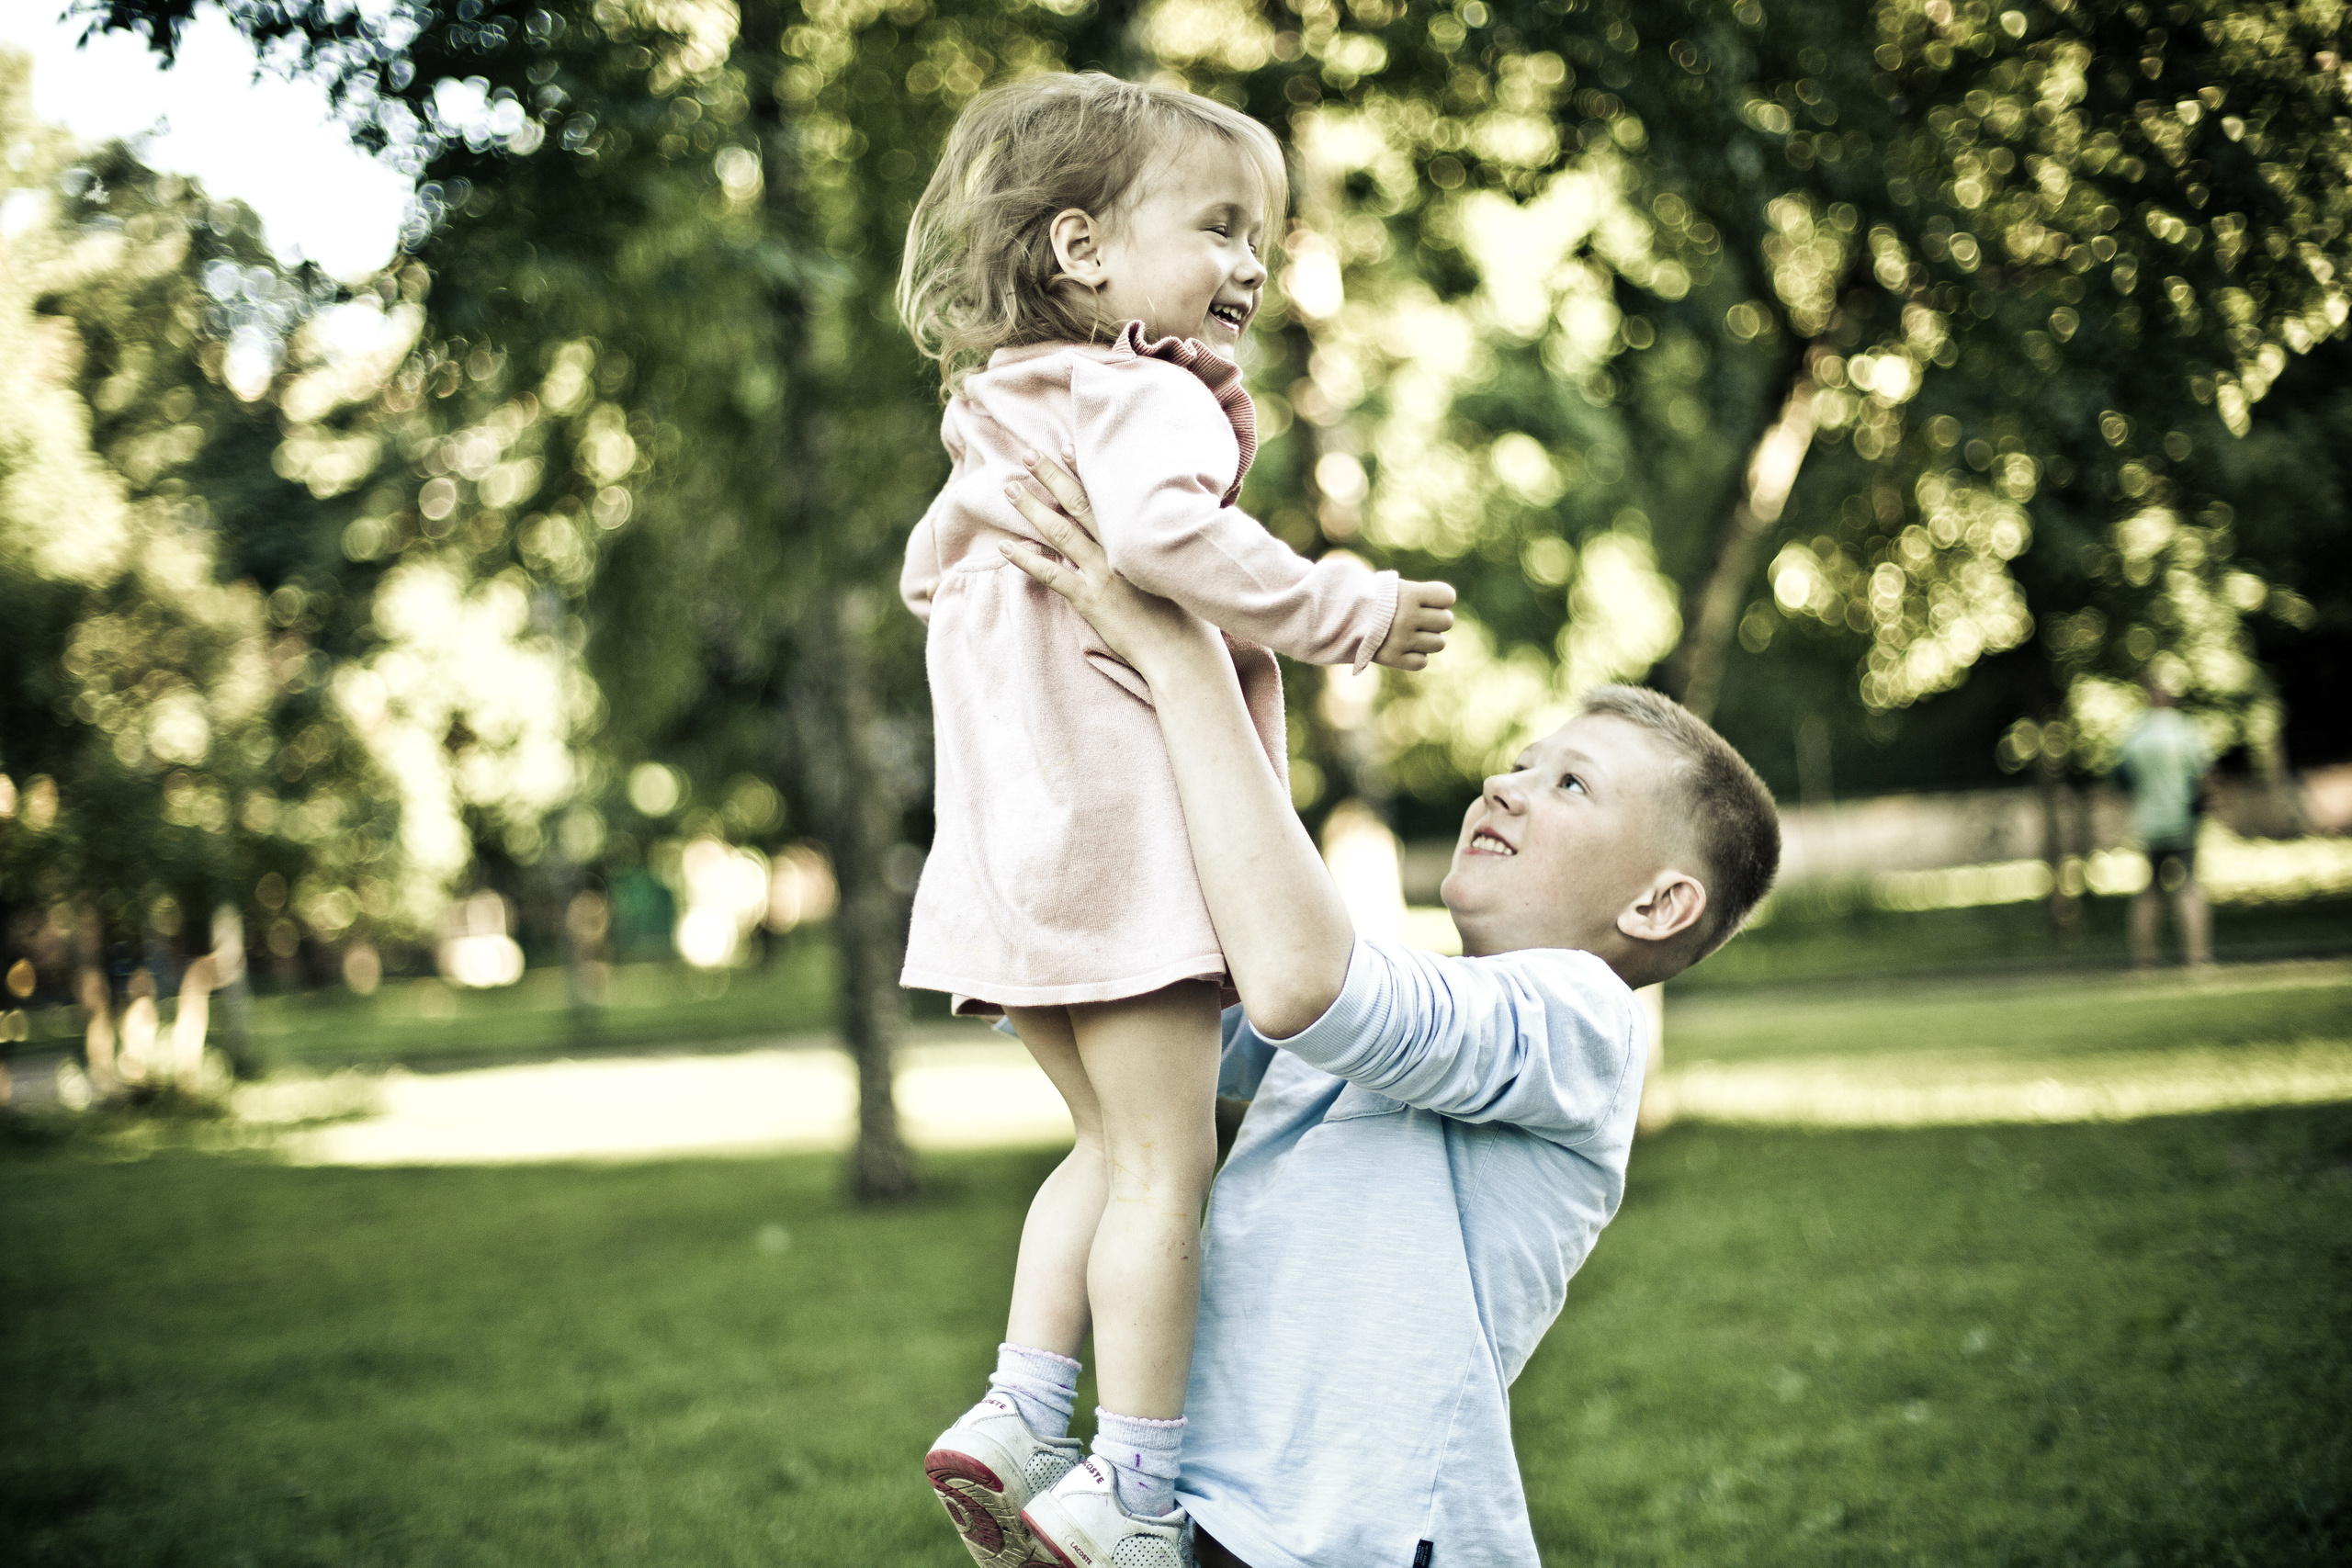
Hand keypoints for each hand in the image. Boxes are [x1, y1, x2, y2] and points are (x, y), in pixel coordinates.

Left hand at [998, 448, 1220, 673]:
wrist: (1181, 650)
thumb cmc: (1184, 615)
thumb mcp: (1175, 570)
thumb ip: (1157, 549)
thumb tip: (1152, 535)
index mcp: (1137, 540)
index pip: (1107, 497)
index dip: (1084, 471)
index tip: (1066, 448)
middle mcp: (1117, 550)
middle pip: (1078, 504)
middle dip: (1051, 477)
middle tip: (1028, 455)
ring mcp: (1102, 574)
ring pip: (1059, 532)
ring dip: (1032, 508)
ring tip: (1010, 488)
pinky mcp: (1090, 600)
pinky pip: (1051, 575)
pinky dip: (1027, 560)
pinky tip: (1007, 547)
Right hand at [1373, 578, 1456, 670]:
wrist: (1341, 617)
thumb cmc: (1374, 600)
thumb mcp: (1396, 588)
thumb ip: (1423, 596)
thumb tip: (1446, 609)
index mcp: (1410, 594)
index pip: (1447, 596)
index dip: (1440, 599)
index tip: (1426, 600)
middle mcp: (1408, 617)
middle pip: (1447, 621)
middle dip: (1436, 621)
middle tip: (1419, 619)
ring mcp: (1401, 639)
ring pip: (1439, 644)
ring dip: (1428, 640)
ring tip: (1411, 634)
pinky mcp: (1393, 658)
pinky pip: (1421, 662)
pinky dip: (1415, 657)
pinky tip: (1403, 648)